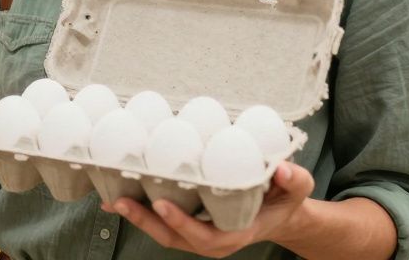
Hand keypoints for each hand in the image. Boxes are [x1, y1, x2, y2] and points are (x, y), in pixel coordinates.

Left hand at [100, 162, 314, 257]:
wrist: (279, 213)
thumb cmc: (285, 200)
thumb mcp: (298, 189)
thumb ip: (295, 180)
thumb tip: (283, 169)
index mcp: (235, 233)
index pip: (204, 236)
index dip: (181, 223)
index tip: (161, 204)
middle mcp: (212, 239)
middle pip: (173, 238)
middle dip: (145, 221)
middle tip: (120, 201)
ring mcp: (198, 234)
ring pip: (161, 232)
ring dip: (136, 217)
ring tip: (110, 198)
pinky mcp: (188, 225)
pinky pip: (160, 222)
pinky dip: (140, 210)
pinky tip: (118, 195)